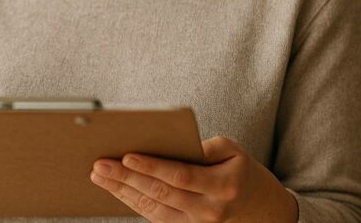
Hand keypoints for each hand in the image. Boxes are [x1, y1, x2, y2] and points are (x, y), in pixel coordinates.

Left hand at [90, 136, 297, 221]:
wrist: (260, 208)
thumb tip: (171, 145)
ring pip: (153, 209)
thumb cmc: (240, 169)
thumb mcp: (232, 149)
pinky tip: (117, 190)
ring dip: (123, 192)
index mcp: (223, 186)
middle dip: (127, 178)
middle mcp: (209, 210)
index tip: (127, 155)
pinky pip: (156, 217)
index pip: (180, 176)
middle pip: (161, 194)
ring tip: (100, 176)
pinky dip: (134, 203)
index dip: (152, 167)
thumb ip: (204, 147)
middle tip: (101, 165)